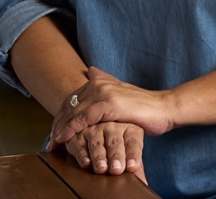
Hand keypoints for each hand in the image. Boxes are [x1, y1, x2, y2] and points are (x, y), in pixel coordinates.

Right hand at [50, 121, 147, 183]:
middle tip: (117, 170)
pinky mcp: (78, 136)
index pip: (133, 142)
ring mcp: (95, 130)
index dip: (133, 155)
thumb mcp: (129, 151)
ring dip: (99, 157)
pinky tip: (86, 163)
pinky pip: (80, 145)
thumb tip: (143, 183)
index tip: (133, 167)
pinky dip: (82, 155)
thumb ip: (135, 166)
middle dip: (116, 156)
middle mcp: (113, 127)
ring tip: (102, 169)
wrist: (96, 128)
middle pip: (115, 143)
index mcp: (130, 129)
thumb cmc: (118, 145)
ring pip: (97, 144)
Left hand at [51, 67, 175, 145]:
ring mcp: (103, 93)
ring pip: (72, 113)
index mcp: (100, 81)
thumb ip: (106, 82)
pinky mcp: (108, 104)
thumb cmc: (144, 107)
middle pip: (68, 106)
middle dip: (57, 125)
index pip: (71, 100)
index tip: (54, 132)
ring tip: (54, 144)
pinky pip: (82, 119)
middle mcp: (99, 84)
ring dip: (60, 130)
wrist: (165, 108)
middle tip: (50, 142)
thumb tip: (90, 70)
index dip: (60, 117)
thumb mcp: (122, 92)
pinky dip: (70, 130)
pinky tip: (64, 140)